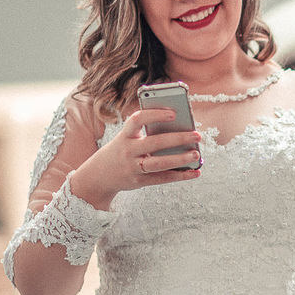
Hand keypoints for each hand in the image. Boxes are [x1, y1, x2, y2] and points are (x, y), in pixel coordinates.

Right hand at [71, 108, 201, 208]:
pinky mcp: (139, 182)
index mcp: (124, 136)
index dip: (154, 115)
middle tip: (197, 135)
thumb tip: (179, 130)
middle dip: (178, 138)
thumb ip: (146, 134)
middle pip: (155, 143)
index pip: (137, 120)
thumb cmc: (120, 152)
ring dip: (180, 159)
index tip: (173, 113)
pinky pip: (163, 179)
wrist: (97, 177)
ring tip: (196, 154)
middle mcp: (128, 151)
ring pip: (160, 163)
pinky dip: (181, 176)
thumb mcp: (126, 139)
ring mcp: (133, 168)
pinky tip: (195, 172)